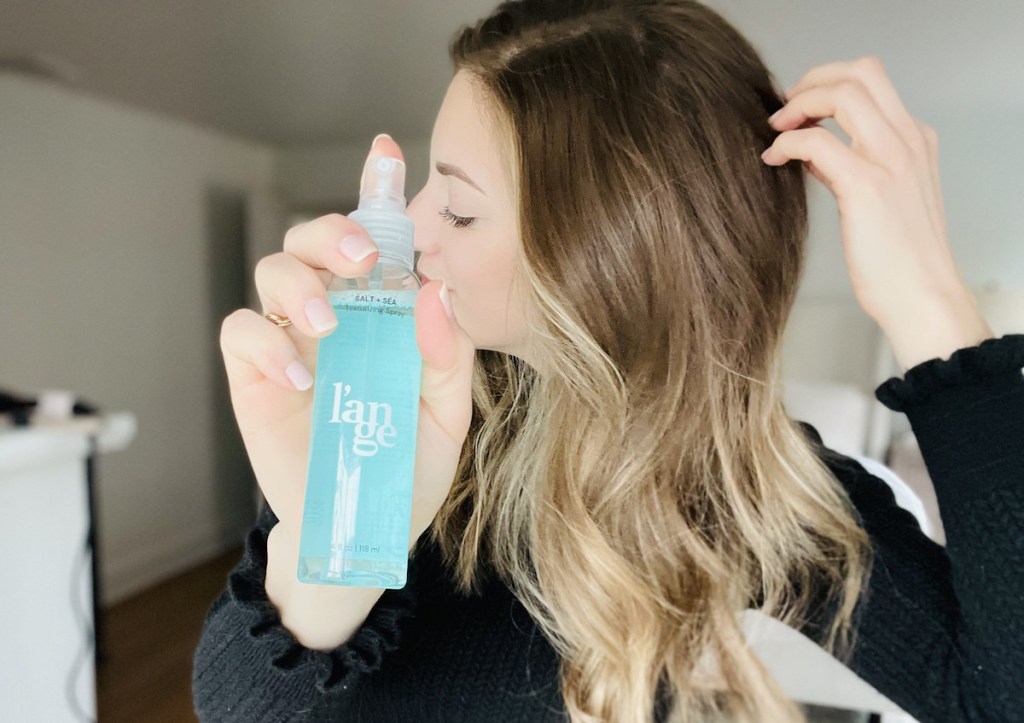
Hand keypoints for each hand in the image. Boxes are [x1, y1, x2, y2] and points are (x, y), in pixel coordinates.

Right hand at [219, 134, 476, 547]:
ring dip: (300, 284)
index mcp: (382, 314)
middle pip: (312, 241)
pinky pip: (241, 331)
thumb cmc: (407, 466)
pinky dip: (267, 341)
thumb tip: (437, 290)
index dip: (375, 193)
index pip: (375, 243)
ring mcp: (290, 342)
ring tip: (330, 327)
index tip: (386, 153)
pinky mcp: (253, 375)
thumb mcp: (447, 412)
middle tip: (363, 260)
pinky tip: (303, 375)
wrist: (365, 527)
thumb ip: (449, 354)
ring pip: (272, 272)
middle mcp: (334, 315)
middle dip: (332, 233)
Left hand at [762, 55, 991, 367]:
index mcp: (914, 140)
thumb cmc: (897, 259)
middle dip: (812, 81)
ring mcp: (890, 159)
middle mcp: (907, 140)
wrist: (921, 296)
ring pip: (841, 94)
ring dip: (798, 105)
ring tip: (774, 130)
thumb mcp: (881, 200)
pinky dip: (786, 143)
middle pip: (859, 72)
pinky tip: (773, 160)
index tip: (797, 105)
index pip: (872, 81)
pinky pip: (815, 141)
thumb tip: (810, 151)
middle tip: (783, 110)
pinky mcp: (867, 185)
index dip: (827, 83)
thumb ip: (851, 167)